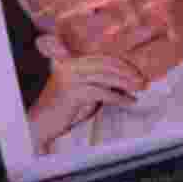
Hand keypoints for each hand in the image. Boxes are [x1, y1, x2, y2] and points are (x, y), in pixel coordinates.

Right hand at [27, 55, 145, 152]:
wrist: (40, 125)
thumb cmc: (65, 109)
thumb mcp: (86, 92)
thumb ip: (101, 83)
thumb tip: (128, 80)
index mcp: (72, 60)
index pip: (103, 56)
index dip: (122, 63)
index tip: (138, 71)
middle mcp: (70, 65)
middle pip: (106, 63)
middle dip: (128, 71)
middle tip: (142, 80)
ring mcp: (70, 77)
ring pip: (106, 76)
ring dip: (126, 83)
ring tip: (139, 89)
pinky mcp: (72, 92)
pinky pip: (102, 92)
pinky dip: (119, 97)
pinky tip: (129, 101)